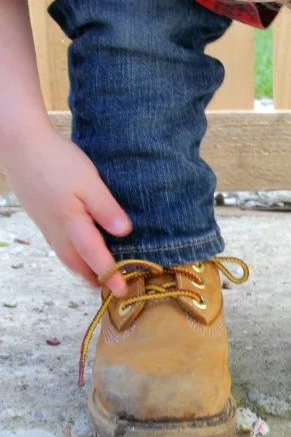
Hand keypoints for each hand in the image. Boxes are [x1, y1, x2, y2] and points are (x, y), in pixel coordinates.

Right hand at [2, 127, 131, 296]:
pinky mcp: (40, 215)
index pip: (94, 256)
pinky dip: (71, 253)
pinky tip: (76, 246)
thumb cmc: (56, 161)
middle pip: (75, 263)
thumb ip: (106, 208)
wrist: (20, 144)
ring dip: (80, 267)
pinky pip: (58, 243)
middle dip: (92, 278)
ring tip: (94, 274)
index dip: (111, 274)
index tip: (123, 292)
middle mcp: (56, 230)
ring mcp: (45, 224)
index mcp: (71, 223)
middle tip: (109, 288)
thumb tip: (124, 233)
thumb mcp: (89, 182)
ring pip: (65, 254)